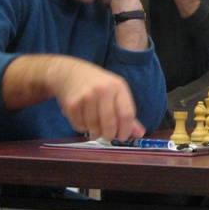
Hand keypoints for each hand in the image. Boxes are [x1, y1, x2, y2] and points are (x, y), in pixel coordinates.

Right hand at [2, 55, 145, 141]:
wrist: (68, 71)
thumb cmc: (96, 83)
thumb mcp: (115, 91)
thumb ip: (127, 113)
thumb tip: (140, 133)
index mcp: (118, 86)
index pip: (127, 114)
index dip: (126, 130)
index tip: (122, 137)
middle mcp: (103, 90)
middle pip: (110, 123)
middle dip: (110, 135)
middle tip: (108, 137)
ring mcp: (86, 96)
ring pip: (94, 127)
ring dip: (95, 133)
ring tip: (95, 129)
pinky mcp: (72, 103)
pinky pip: (80, 125)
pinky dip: (83, 128)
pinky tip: (83, 120)